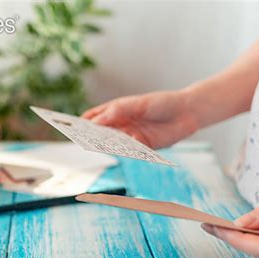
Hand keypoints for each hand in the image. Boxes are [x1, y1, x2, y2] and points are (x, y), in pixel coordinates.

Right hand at [82, 91, 199, 148]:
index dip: (82, 123)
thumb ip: (118, 111)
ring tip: (102, 145)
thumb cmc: (161, 103)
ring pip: (115, 144)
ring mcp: (131, 137)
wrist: (187, 112)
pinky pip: (131, 152)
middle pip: (101, 134)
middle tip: (84, 140)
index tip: (71, 127)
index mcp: (116, 111)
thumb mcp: (138, 104)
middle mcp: (121, 125)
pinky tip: (128, 146)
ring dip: (109, 145)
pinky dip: (128, 151)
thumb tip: (96, 122)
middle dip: (92, 137)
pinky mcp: (143, 149)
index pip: (94, 118)